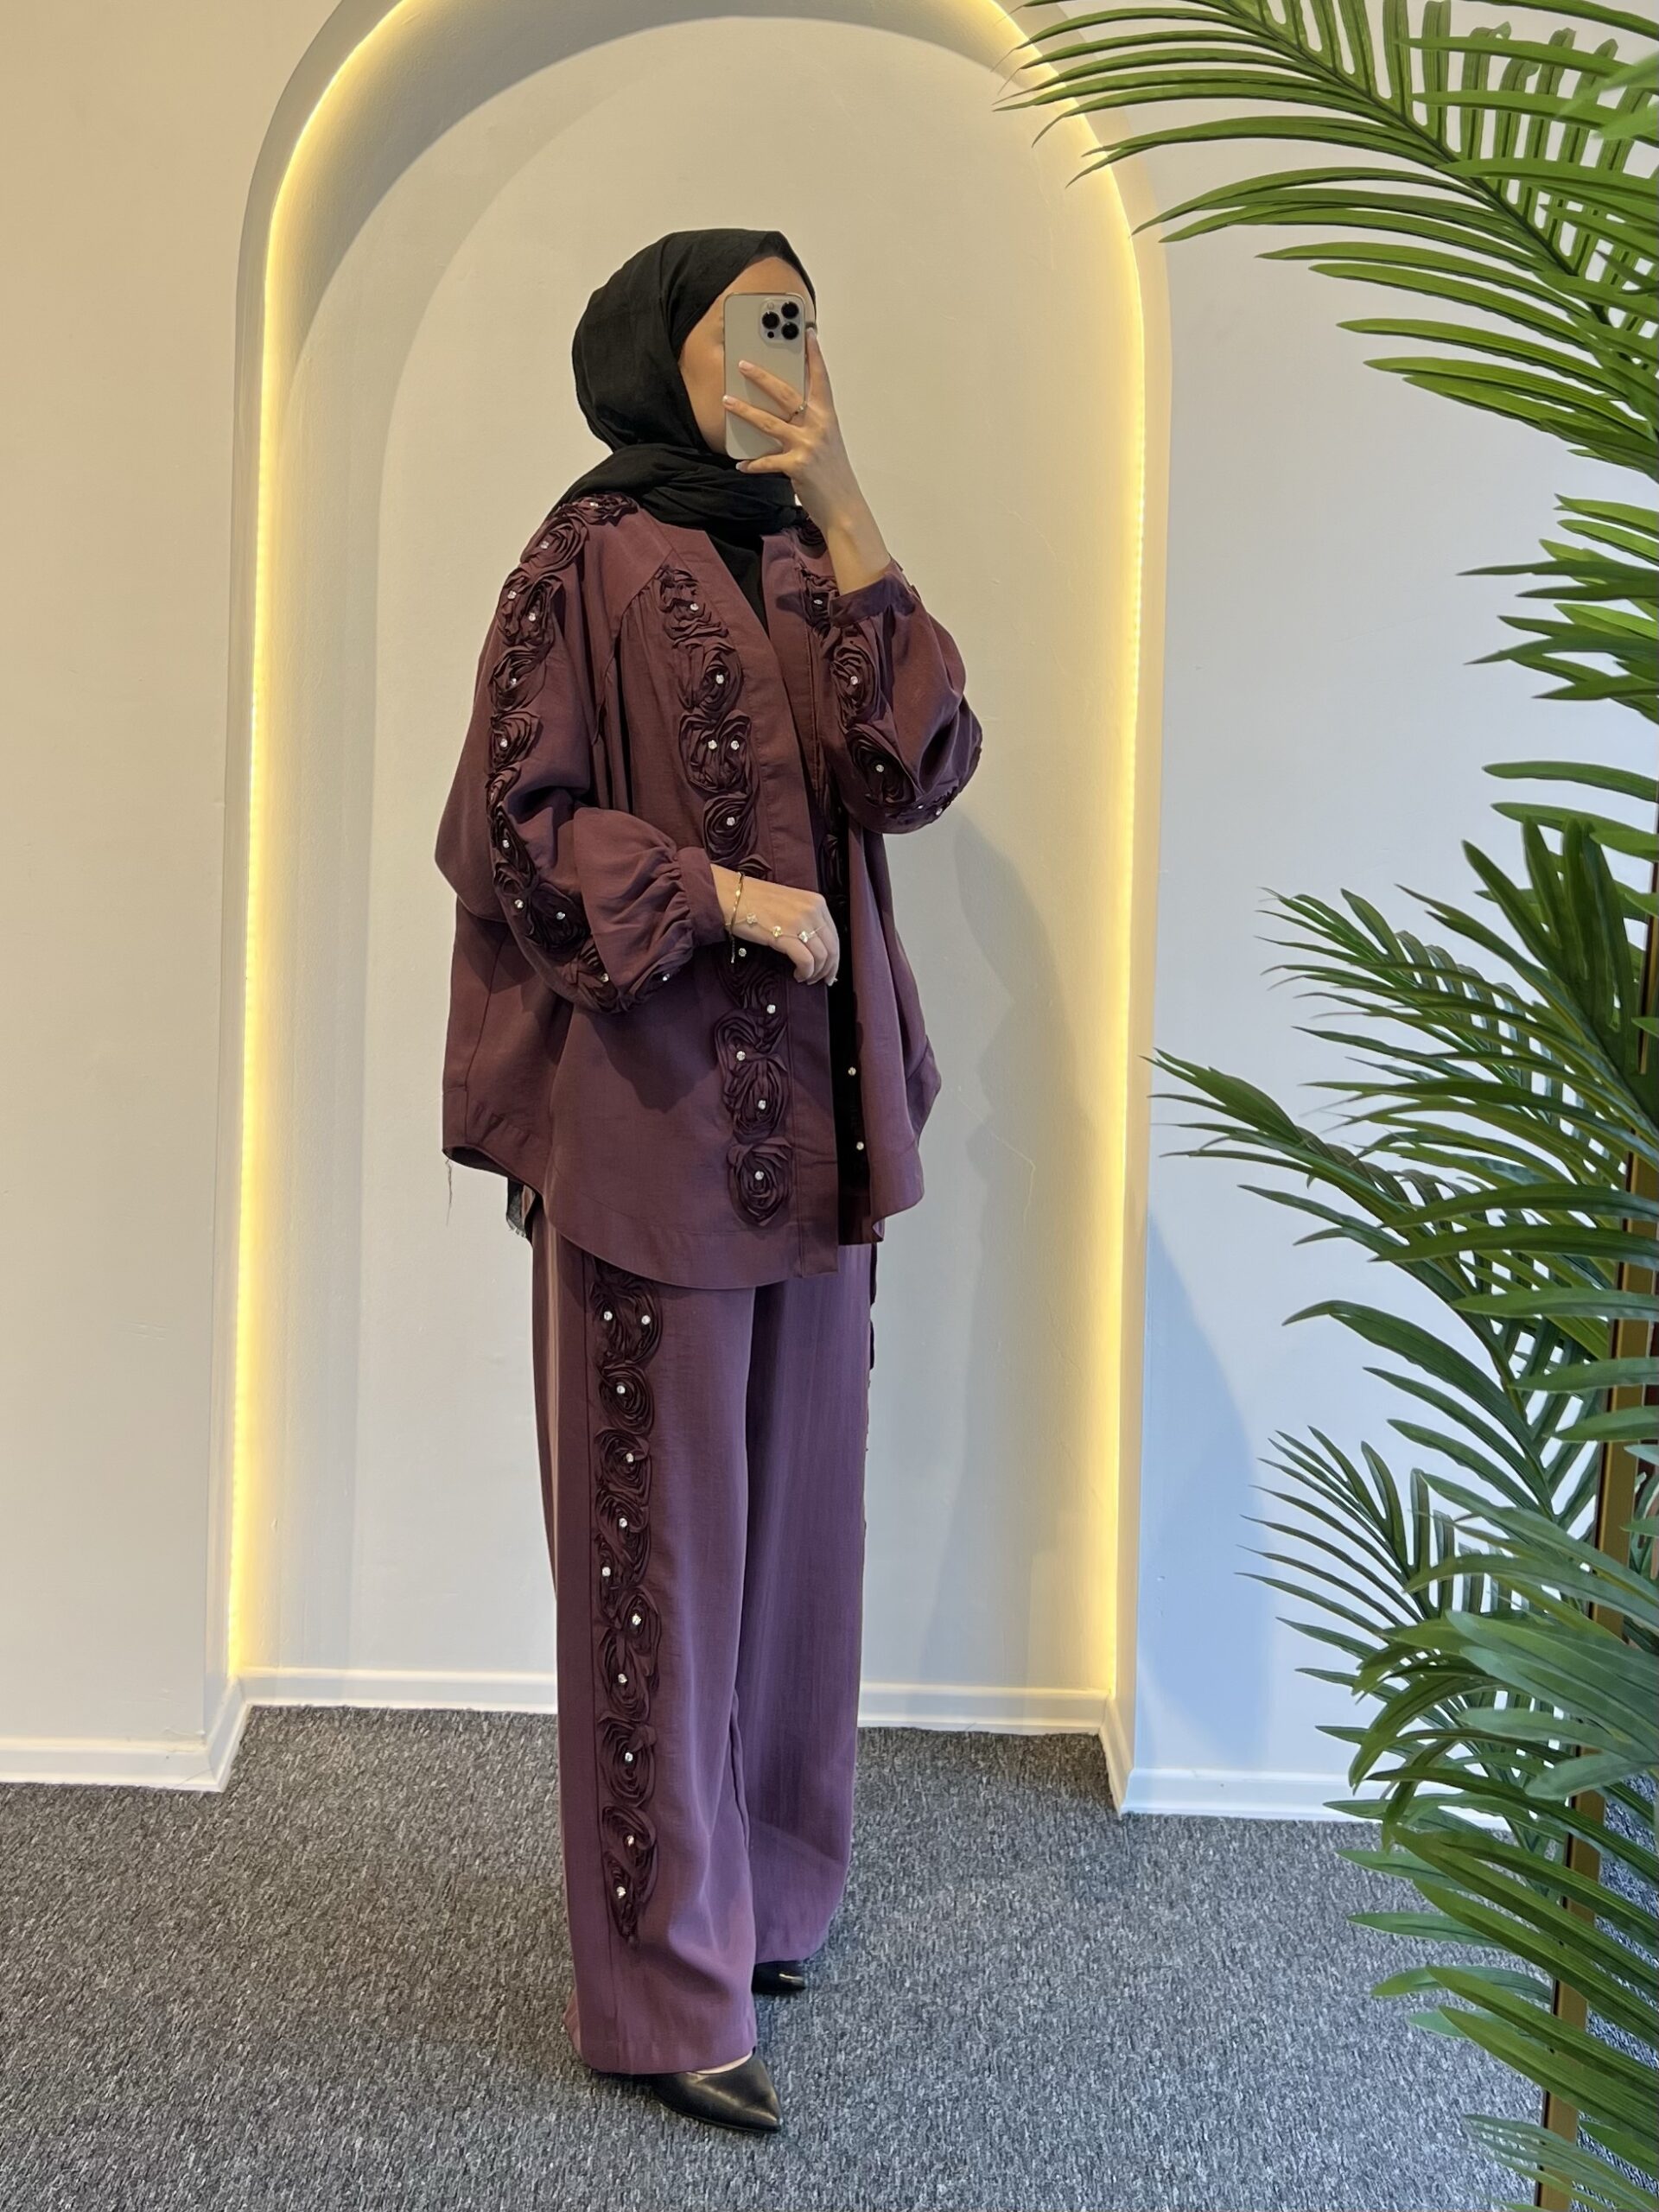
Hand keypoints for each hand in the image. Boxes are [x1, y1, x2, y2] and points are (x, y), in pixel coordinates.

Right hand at [709, 864, 839, 984]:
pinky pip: (806, 961)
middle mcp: (813, 911)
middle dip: (829, 969)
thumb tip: (815, 945)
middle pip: (832, 948)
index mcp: (817, 902)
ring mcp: (800, 922)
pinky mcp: (786, 935)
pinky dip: (805, 972)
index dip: (834, 957)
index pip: (834, 935)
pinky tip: (797, 974)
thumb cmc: (756, 901)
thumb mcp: (790, 903)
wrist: (732, 896)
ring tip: (805, 978)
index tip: (830, 969)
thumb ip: (807, 919)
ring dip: (815, 973)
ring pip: (822, 957)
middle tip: (822, 980)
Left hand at [721, 327, 866, 536]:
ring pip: (769, 422)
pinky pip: (767, 461)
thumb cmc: (833, 474)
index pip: (821, 379)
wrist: (844, 507)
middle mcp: (819, 427)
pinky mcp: (797, 466)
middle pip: (786, 394)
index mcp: (827, 417)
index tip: (808, 333)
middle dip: (762, 377)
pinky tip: (741, 463)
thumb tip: (785, 412)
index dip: (814, 356)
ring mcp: (808, 445)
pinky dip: (753, 463)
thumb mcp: (826, 443)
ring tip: (727, 401)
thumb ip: (809, 424)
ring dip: (745, 411)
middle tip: (743, 364)